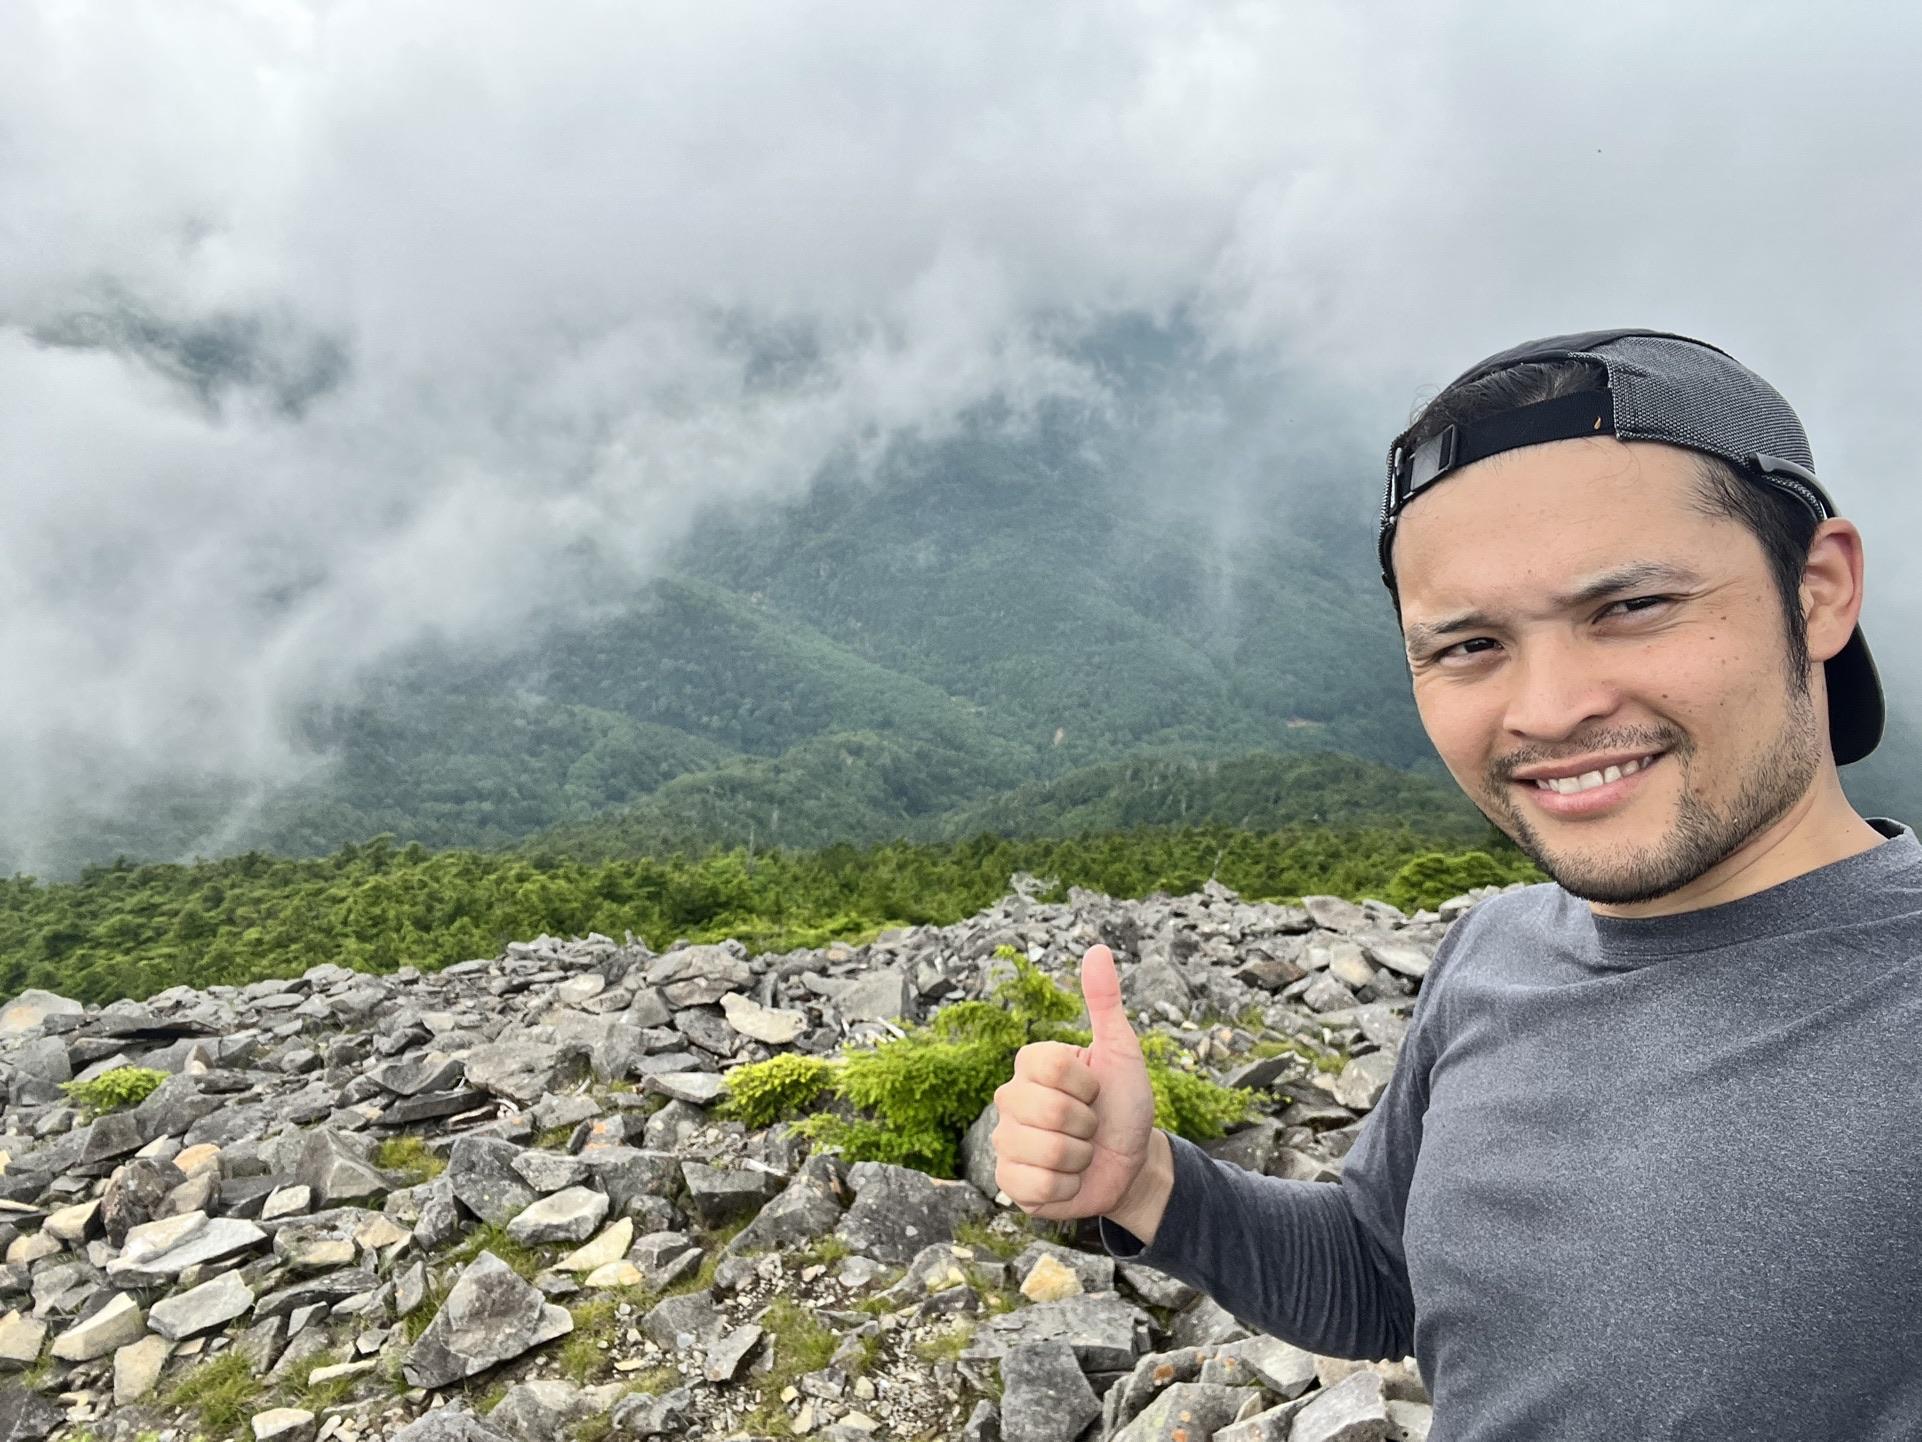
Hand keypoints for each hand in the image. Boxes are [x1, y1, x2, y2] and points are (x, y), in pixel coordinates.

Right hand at [992, 943, 1158, 1220]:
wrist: (1132, 1163)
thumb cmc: (1124, 1104)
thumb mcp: (1122, 1053)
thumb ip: (1105, 1003)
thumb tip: (1097, 949)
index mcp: (1031, 1064)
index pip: (1050, 1067)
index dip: (1087, 1084)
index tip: (1095, 1090)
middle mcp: (1009, 1098)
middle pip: (1051, 1111)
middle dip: (1088, 1125)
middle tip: (1091, 1126)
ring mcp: (1005, 1141)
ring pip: (1047, 1152)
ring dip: (1080, 1158)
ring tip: (1081, 1153)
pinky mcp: (1009, 1183)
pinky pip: (1035, 1187)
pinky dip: (1066, 1188)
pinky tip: (1068, 1179)